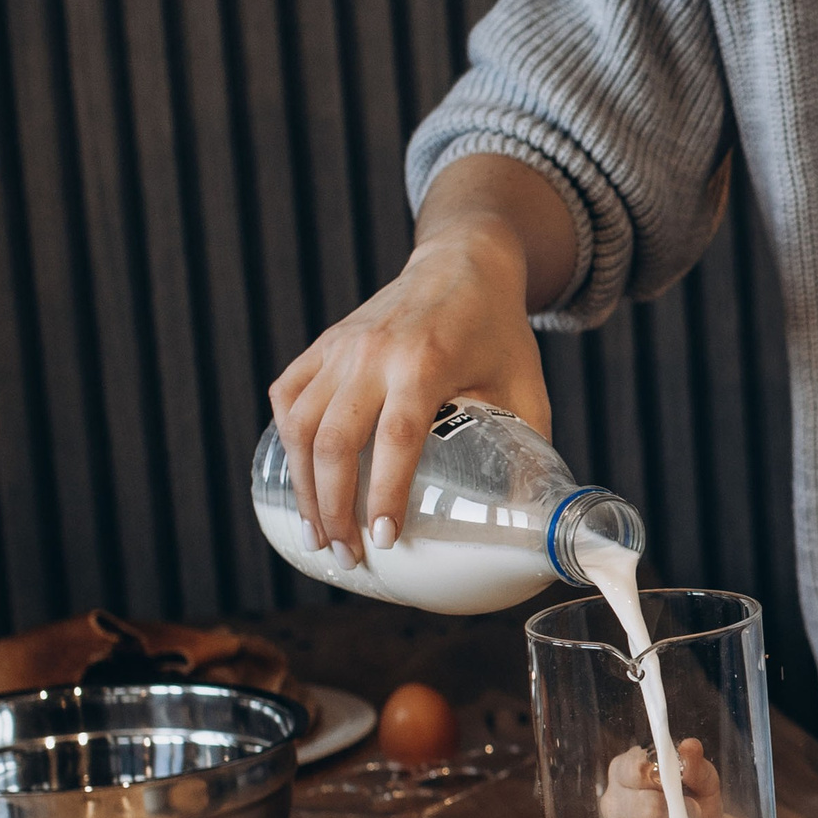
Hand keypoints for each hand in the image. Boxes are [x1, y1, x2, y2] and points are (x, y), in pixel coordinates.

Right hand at [267, 154, 575, 554]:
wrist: (463, 262)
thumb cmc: (499, 330)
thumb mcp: (524, 385)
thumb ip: (526, 445)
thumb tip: (529, 516)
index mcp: (427, 361)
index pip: (396, 438)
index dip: (385, 494)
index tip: (384, 540)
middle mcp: (374, 353)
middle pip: (336, 442)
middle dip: (334, 508)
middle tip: (346, 554)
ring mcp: (341, 347)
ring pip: (301, 426)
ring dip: (305, 487)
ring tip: (320, 533)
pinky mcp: (323, 345)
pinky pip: (288, 398)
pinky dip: (288, 442)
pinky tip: (299, 479)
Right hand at [603, 738, 765, 817]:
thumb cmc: (698, 802)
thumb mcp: (703, 780)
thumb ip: (696, 764)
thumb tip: (689, 748)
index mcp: (625, 773)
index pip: (631, 770)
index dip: (658, 776)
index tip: (679, 781)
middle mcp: (613, 803)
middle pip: (645, 807)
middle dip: (682, 811)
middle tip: (698, 813)